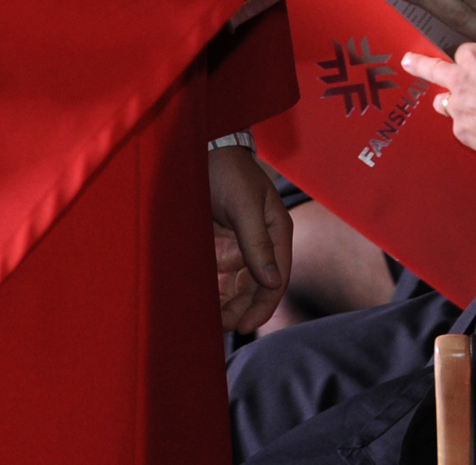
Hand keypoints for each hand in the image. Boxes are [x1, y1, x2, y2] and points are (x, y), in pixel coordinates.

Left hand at [210, 144, 289, 332]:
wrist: (198, 149)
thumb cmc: (228, 171)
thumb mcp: (245, 205)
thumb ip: (257, 243)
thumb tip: (273, 282)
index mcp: (276, 233)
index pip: (277, 279)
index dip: (263, 306)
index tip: (244, 325)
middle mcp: (260, 244)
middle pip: (256, 288)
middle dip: (240, 309)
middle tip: (219, 326)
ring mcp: (239, 246)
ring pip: (236, 287)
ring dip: (225, 305)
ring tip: (208, 321)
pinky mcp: (218, 247)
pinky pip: (218, 277)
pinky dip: (211, 292)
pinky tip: (199, 304)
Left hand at [397, 44, 475, 161]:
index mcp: (474, 56)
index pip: (462, 49)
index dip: (471, 55)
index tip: (470, 56)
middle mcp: (459, 79)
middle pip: (433, 69)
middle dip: (419, 64)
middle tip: (408, 61)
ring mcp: (457, 107)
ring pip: (443, 102)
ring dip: (451, 102)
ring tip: (462, 105)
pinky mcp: (461, 132)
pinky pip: (459, 127)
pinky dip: (469, 127)